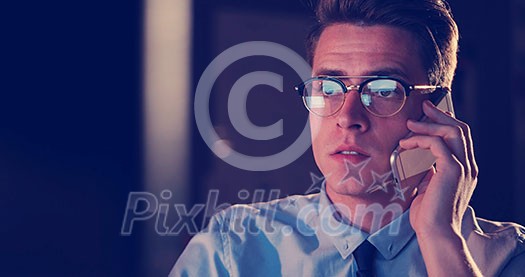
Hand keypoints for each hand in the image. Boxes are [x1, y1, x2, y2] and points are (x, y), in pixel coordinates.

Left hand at [399, 100, 477, 236]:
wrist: (435, 232)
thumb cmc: (428, 214)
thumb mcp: (428, 187)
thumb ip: (427, 170)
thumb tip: (416, 156)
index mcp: (464, 170)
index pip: (460, 137)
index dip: (445, 122)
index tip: (428, 114)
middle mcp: (468, 166)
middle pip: (459, 129)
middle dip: (440, 116)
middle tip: (423, 108)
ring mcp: (463, 167)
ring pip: (452, 132)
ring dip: (429, 125)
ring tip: (410, 125)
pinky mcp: (452, 170)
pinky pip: (437, 144)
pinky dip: (420, 139)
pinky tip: (406, 144)